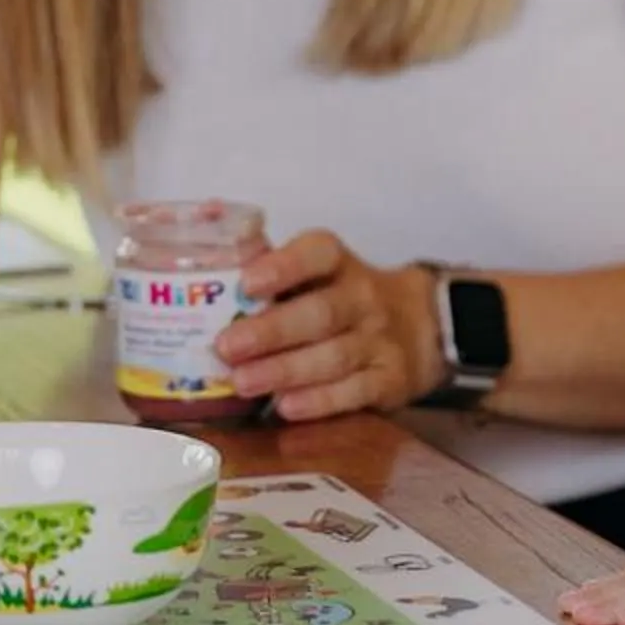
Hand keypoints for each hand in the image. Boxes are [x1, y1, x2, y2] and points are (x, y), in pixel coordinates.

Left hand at [210, 231, 447, 422]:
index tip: (246, 283)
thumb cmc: (341, 297)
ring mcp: (379, 340)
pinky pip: (355, 392)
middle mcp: (363, 298)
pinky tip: (286, 406)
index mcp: (339, 264)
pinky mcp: (389, 380)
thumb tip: (206, 217)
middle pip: (320, 313)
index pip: (318, 254)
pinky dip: (320, 401)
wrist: (419, 328)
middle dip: (271, 332)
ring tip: (243, 382)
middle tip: (225, 347)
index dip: (283, 267)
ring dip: (285, 370)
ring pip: (334, 356)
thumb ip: (267, 258)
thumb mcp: (316, 272)